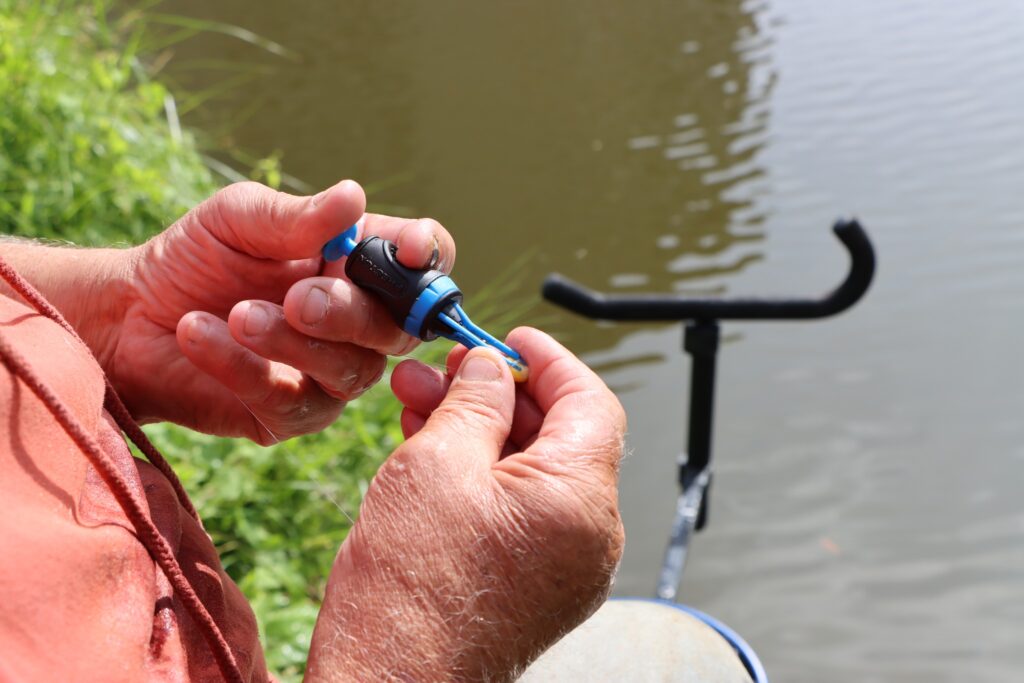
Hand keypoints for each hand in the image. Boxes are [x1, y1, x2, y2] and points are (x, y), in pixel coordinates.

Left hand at [112, 180, 455, 442]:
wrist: (129, 315)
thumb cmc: (194, 257)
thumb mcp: (238, 219)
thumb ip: (297, 217)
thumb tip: (355, 197)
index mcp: (359, 268)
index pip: (423, 264)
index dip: (426, 256)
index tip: (403, 248)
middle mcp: (358, 325)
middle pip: (396, 328)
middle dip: (350, 312)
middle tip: (297, 297)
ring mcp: (330, 375)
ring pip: (350, 370)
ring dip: (293, 341)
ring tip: (236, 315)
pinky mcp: (291, 416)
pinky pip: (291, 402)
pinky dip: (244, 368)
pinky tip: (198, 334)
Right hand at [306, 328, 625, 680]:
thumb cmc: (409, 588)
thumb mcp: (437, 463)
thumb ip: (476, 400)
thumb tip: (490, 366)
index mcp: (580, 500)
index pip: (589, 402)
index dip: (549, 360)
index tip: (510, 338)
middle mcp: (589, 537)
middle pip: (560, 435)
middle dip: (499, 393)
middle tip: (445, 369)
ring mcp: (565, 568)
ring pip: (533, 472)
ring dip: (481, 431)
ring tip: (418, 403)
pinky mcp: (536, 588)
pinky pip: (522, 511)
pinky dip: (484, 475)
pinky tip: (433, 451)